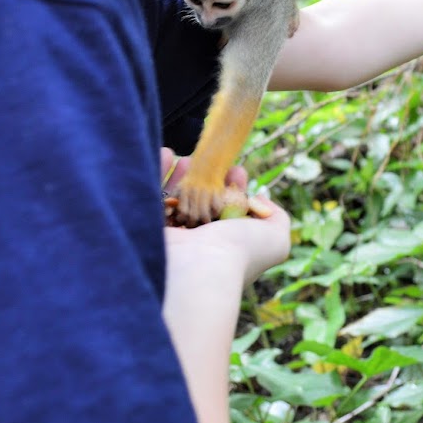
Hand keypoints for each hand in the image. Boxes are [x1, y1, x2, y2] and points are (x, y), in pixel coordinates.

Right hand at [160, 148, 290, 286]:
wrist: (198, 268)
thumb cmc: (239, 252)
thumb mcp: (276, 239)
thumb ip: (277, 218)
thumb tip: (260, 201)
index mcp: (225, 246)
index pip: (228, 213)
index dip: (235, 190)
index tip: (238, 171)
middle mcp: (197, 244)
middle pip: (201, 204)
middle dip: (208, 180)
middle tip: (214, 160)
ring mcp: (170, 238)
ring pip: (175, 200)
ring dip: (183, 176)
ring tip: (190, 157)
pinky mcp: (145, 228)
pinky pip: (148, 196)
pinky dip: (156, 173)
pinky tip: (167, 154)